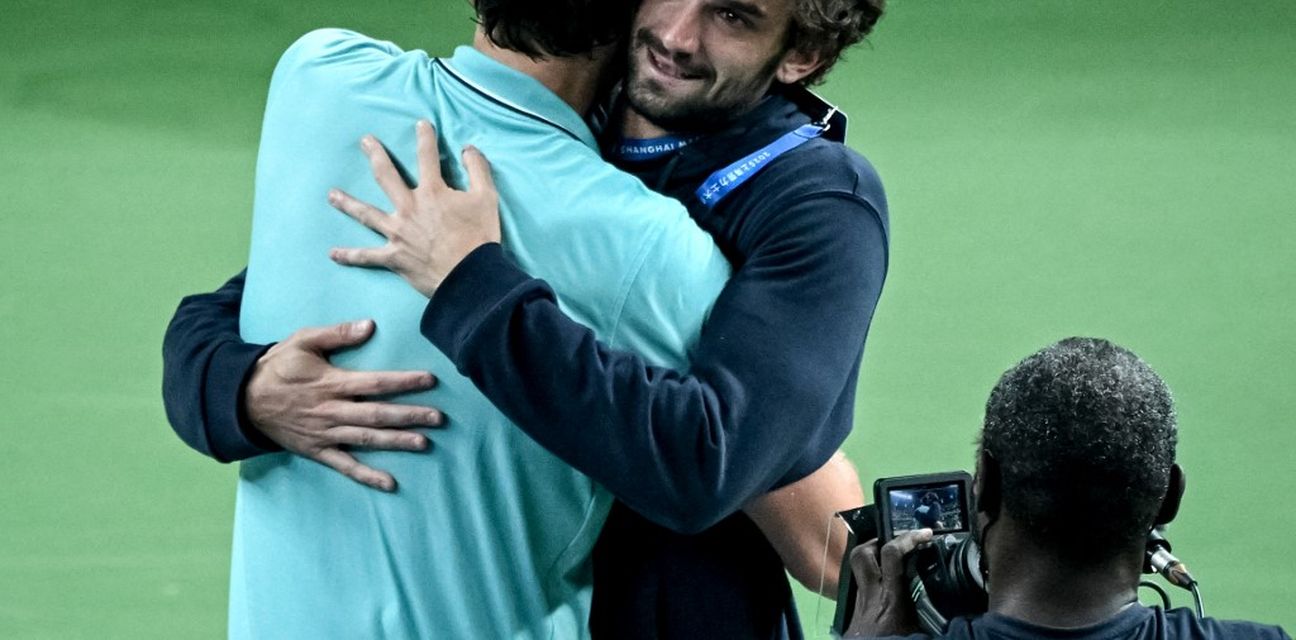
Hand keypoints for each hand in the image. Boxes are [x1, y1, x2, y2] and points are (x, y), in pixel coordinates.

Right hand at [245, 319, 443, 491]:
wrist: (243, 400)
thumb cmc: (278, 366)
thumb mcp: (303, 341)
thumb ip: (337, 334)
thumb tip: (369, 325)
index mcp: (331, 383)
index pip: (374, 383)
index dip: (403, 382)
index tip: (430, 381)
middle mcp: (331, 411)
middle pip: (377, 414)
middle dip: (410, 416)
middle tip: (439, 418)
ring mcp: (325, 434)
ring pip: (367, 439)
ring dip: (396, 442)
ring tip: (424, 443)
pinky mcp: (318, 451)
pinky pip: (345, 466)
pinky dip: (367, 475)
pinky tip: (390, 483)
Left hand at [327, 119, 499, 296]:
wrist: (470, 275)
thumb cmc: (479, 237)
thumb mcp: (487, 198)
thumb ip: (477, 169)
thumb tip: (468, 149)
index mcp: (432, 191)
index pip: (427, 157)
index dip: (425, 138)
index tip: (420, 124)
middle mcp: (409, 208)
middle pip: (386, 176)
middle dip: (376, 156)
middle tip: (365, 142)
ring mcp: (397, 232)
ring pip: (366, 214)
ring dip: (347, 203)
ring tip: (332, 195)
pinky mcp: (394, 256)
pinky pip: (367, 256)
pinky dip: (350, 256)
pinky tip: (333, 254)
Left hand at [845, 529, 933, 637]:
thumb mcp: (921, 633)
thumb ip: (936, 617)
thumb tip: (963, 616)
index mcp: (891, 599)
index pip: (892, 556)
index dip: (908, 539)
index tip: (926, 534)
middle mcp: (872, 594)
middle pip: (863, 554)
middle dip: (880, 541)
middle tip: (899, 542)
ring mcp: (861, 600)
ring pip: (858, 565)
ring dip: (872, 554)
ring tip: (891, 554)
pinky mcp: (856, 608)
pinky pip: (861, 581)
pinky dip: (873, 575)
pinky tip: (887, 582)